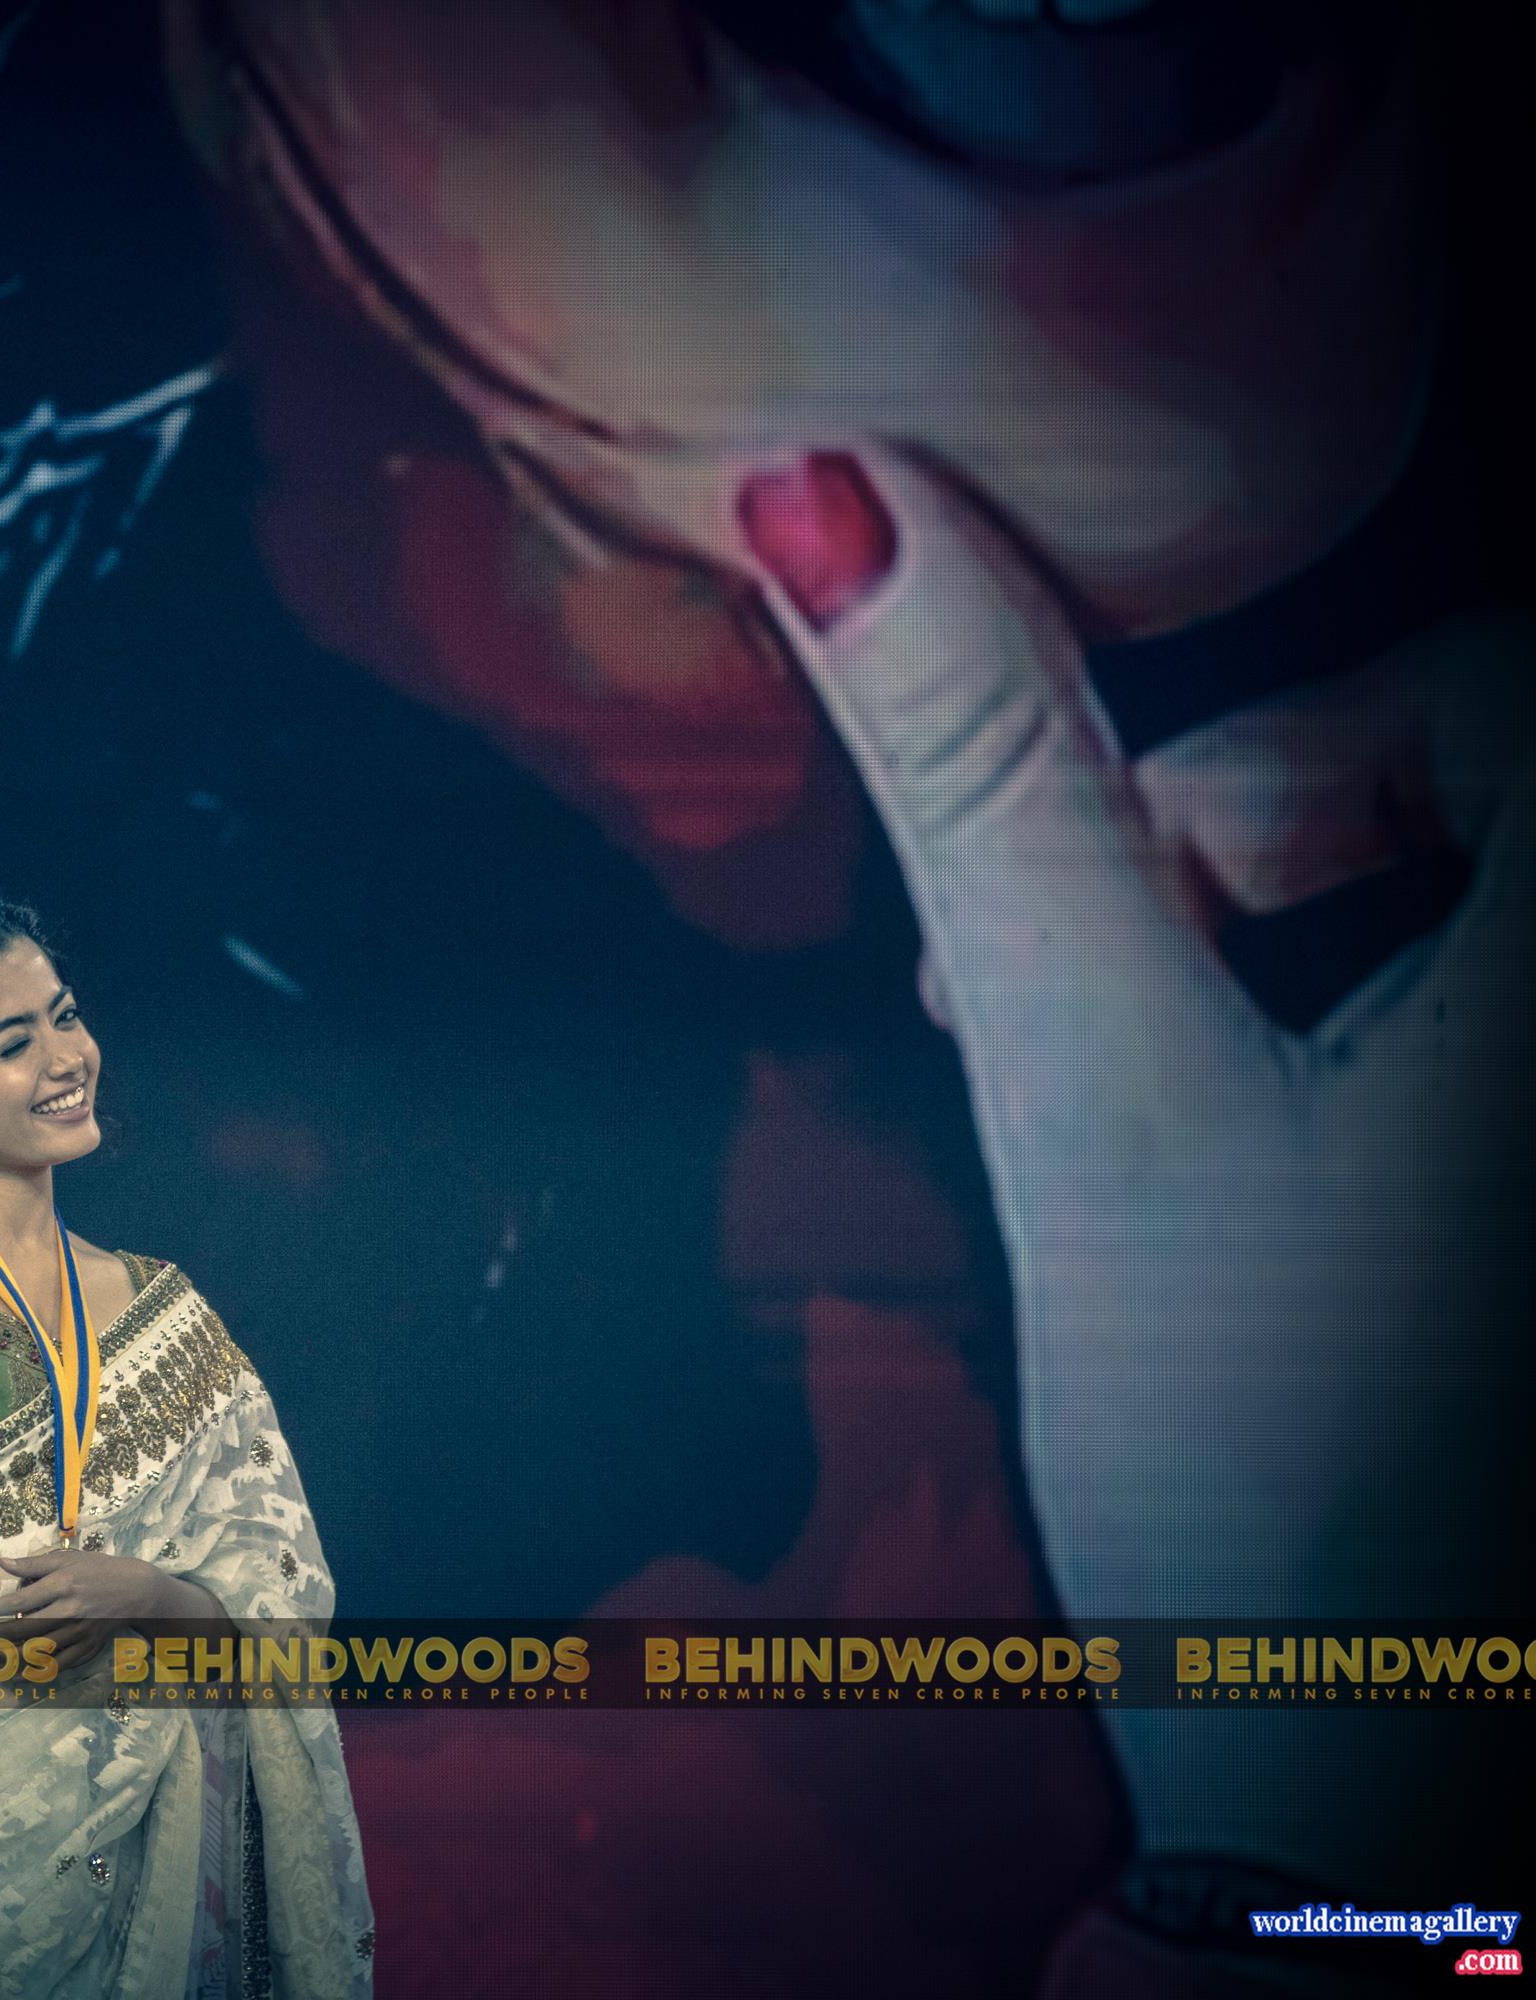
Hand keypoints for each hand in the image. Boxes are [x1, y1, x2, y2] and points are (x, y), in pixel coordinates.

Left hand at [0, 1549, 170, 1671]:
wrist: (136, 1591)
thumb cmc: (97, 1570)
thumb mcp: (67, 1559)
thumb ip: (33, 1564)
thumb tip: (2, 1564)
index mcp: (62, 1585)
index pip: (17, 1600)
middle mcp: (69, 1611)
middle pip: (22, 1628)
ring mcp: (79, 1633)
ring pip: (37, 1650)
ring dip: (6, 1654)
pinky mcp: (88, 1648)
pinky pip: (58, 1664)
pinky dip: (37, 1668)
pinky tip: (18, 1668)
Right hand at [719, 445, 1530, 1890]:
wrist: (1364, 1786)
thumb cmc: (1259, 1467)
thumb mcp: (1097, 1096)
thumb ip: (986, 784)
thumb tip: (833, 500)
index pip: (1503, 678)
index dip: (1297, 747)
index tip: (1129, 886)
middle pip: (1498, 763)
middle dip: (1282, 836)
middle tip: (1099, 982)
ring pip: (1475, 886)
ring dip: (1299, 929)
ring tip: (1129, 1075)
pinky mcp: (1520, 1191)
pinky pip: (1461, 998)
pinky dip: (1354, 1019)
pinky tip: (1239, 1140)